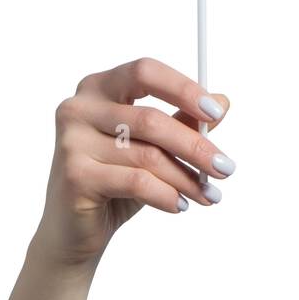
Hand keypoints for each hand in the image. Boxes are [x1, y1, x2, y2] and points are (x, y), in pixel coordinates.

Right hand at [6, 58, 232, 299]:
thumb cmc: (115, 178)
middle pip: (150, 119)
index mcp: (99, 87)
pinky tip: (180, 205)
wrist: (74, 228)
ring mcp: (72, 141)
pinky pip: (136, 182)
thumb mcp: (152, 146)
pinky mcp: (75, 176)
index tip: (216, 113)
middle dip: (195, 146)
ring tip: (208, 194)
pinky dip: (166, 195)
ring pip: (147, 155)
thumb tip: (223, 101)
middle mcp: (79, 108)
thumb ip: (181, 121)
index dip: (183, 89)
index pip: (145, 71)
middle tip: (226, 168)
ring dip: (186, 178)